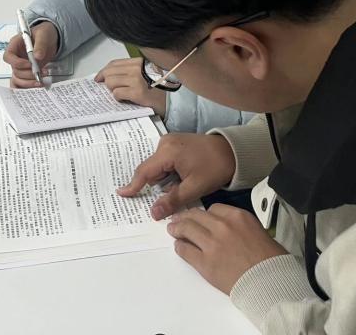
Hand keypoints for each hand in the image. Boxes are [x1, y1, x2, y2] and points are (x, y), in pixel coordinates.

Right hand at [4, 21, 59, 87]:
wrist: (50, 39)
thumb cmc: (44, 34)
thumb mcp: (43, 34)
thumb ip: (40, 44)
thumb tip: (37, 56)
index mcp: (15, 45)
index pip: (8, 57)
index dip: (17, 63)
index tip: (30, 64)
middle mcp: (15, 57)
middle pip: (15, 71)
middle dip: (28, 74)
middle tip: (41, 72)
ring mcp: (20, 67)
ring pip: (18, 80)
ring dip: (29, 82)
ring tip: (42, 80)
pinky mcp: (26, 73)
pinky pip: (21, 84)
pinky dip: (27, 87)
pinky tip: (37, 86)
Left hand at [95, 58, 166, 116]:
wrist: (175, 99)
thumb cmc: (161, 87)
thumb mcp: (146, 73)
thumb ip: (131, 70)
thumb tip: (109, 76)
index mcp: (139, 62)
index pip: (114, 63)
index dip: (103, 71)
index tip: (99, 78)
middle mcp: (137, 68)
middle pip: (109, 72)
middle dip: (106, 81)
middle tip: (109, 88)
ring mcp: (137, 80)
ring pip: (110, 82)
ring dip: (112, 90)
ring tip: (121, 94)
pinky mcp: (137, 92)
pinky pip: (117, 93)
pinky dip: (118, 98)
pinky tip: (125, 99)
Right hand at [117, 133, 235, 219]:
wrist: (233, 151)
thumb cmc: (215, 167)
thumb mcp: (195, 187)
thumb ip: (172, 200)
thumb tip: (154, 214)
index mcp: (168, 151)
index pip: (145, 171)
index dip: (133, 185)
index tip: (122, 194)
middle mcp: (165, 143)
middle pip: (152, 170)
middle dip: (157, 185)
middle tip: (170, 195)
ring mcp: (170, 142)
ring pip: (159, 167)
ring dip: (165, 180)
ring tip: (183, 185)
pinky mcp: (176, 144)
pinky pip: (165, 162)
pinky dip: (169, 173)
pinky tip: (182, 179)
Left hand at [167, 205, 286, 293]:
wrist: (270, 283)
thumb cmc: (271, 260)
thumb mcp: (259, 232)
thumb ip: (241, 226)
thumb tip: (230, 230)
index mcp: (237, 216)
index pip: (213, 208)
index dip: (205, 214)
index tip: (201, 218)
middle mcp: (222, 226)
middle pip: (196, 216)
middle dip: (185, 217)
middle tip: (178, 219)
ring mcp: (211, 244)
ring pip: (186, 229)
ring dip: (177, 229)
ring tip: (172, 230)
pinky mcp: (204, 263)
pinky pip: (185, 250)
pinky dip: (179, 247)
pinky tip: (178, 246)